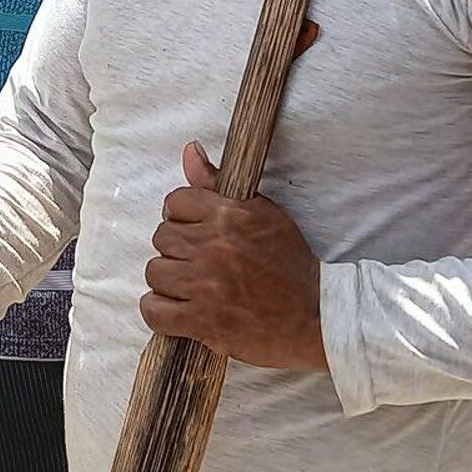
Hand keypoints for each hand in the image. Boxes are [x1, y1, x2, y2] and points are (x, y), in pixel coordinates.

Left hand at [142, 143, 327, 369]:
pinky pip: (154, 310)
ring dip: (169, 282)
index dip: (181, 219)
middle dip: (177, 251)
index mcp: (231, 215)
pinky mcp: (203, 321)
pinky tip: (180, 311)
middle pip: (162, 237)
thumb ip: (217, 183)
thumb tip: (190, 150)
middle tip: (199, 264)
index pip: (175, 202)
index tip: (195, 233)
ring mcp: (207, 285)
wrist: (317, 315)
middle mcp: (215, 247)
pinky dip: (161, 312)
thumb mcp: (261, 213)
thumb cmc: (290, 263)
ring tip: (193, 288)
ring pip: (155, 272)